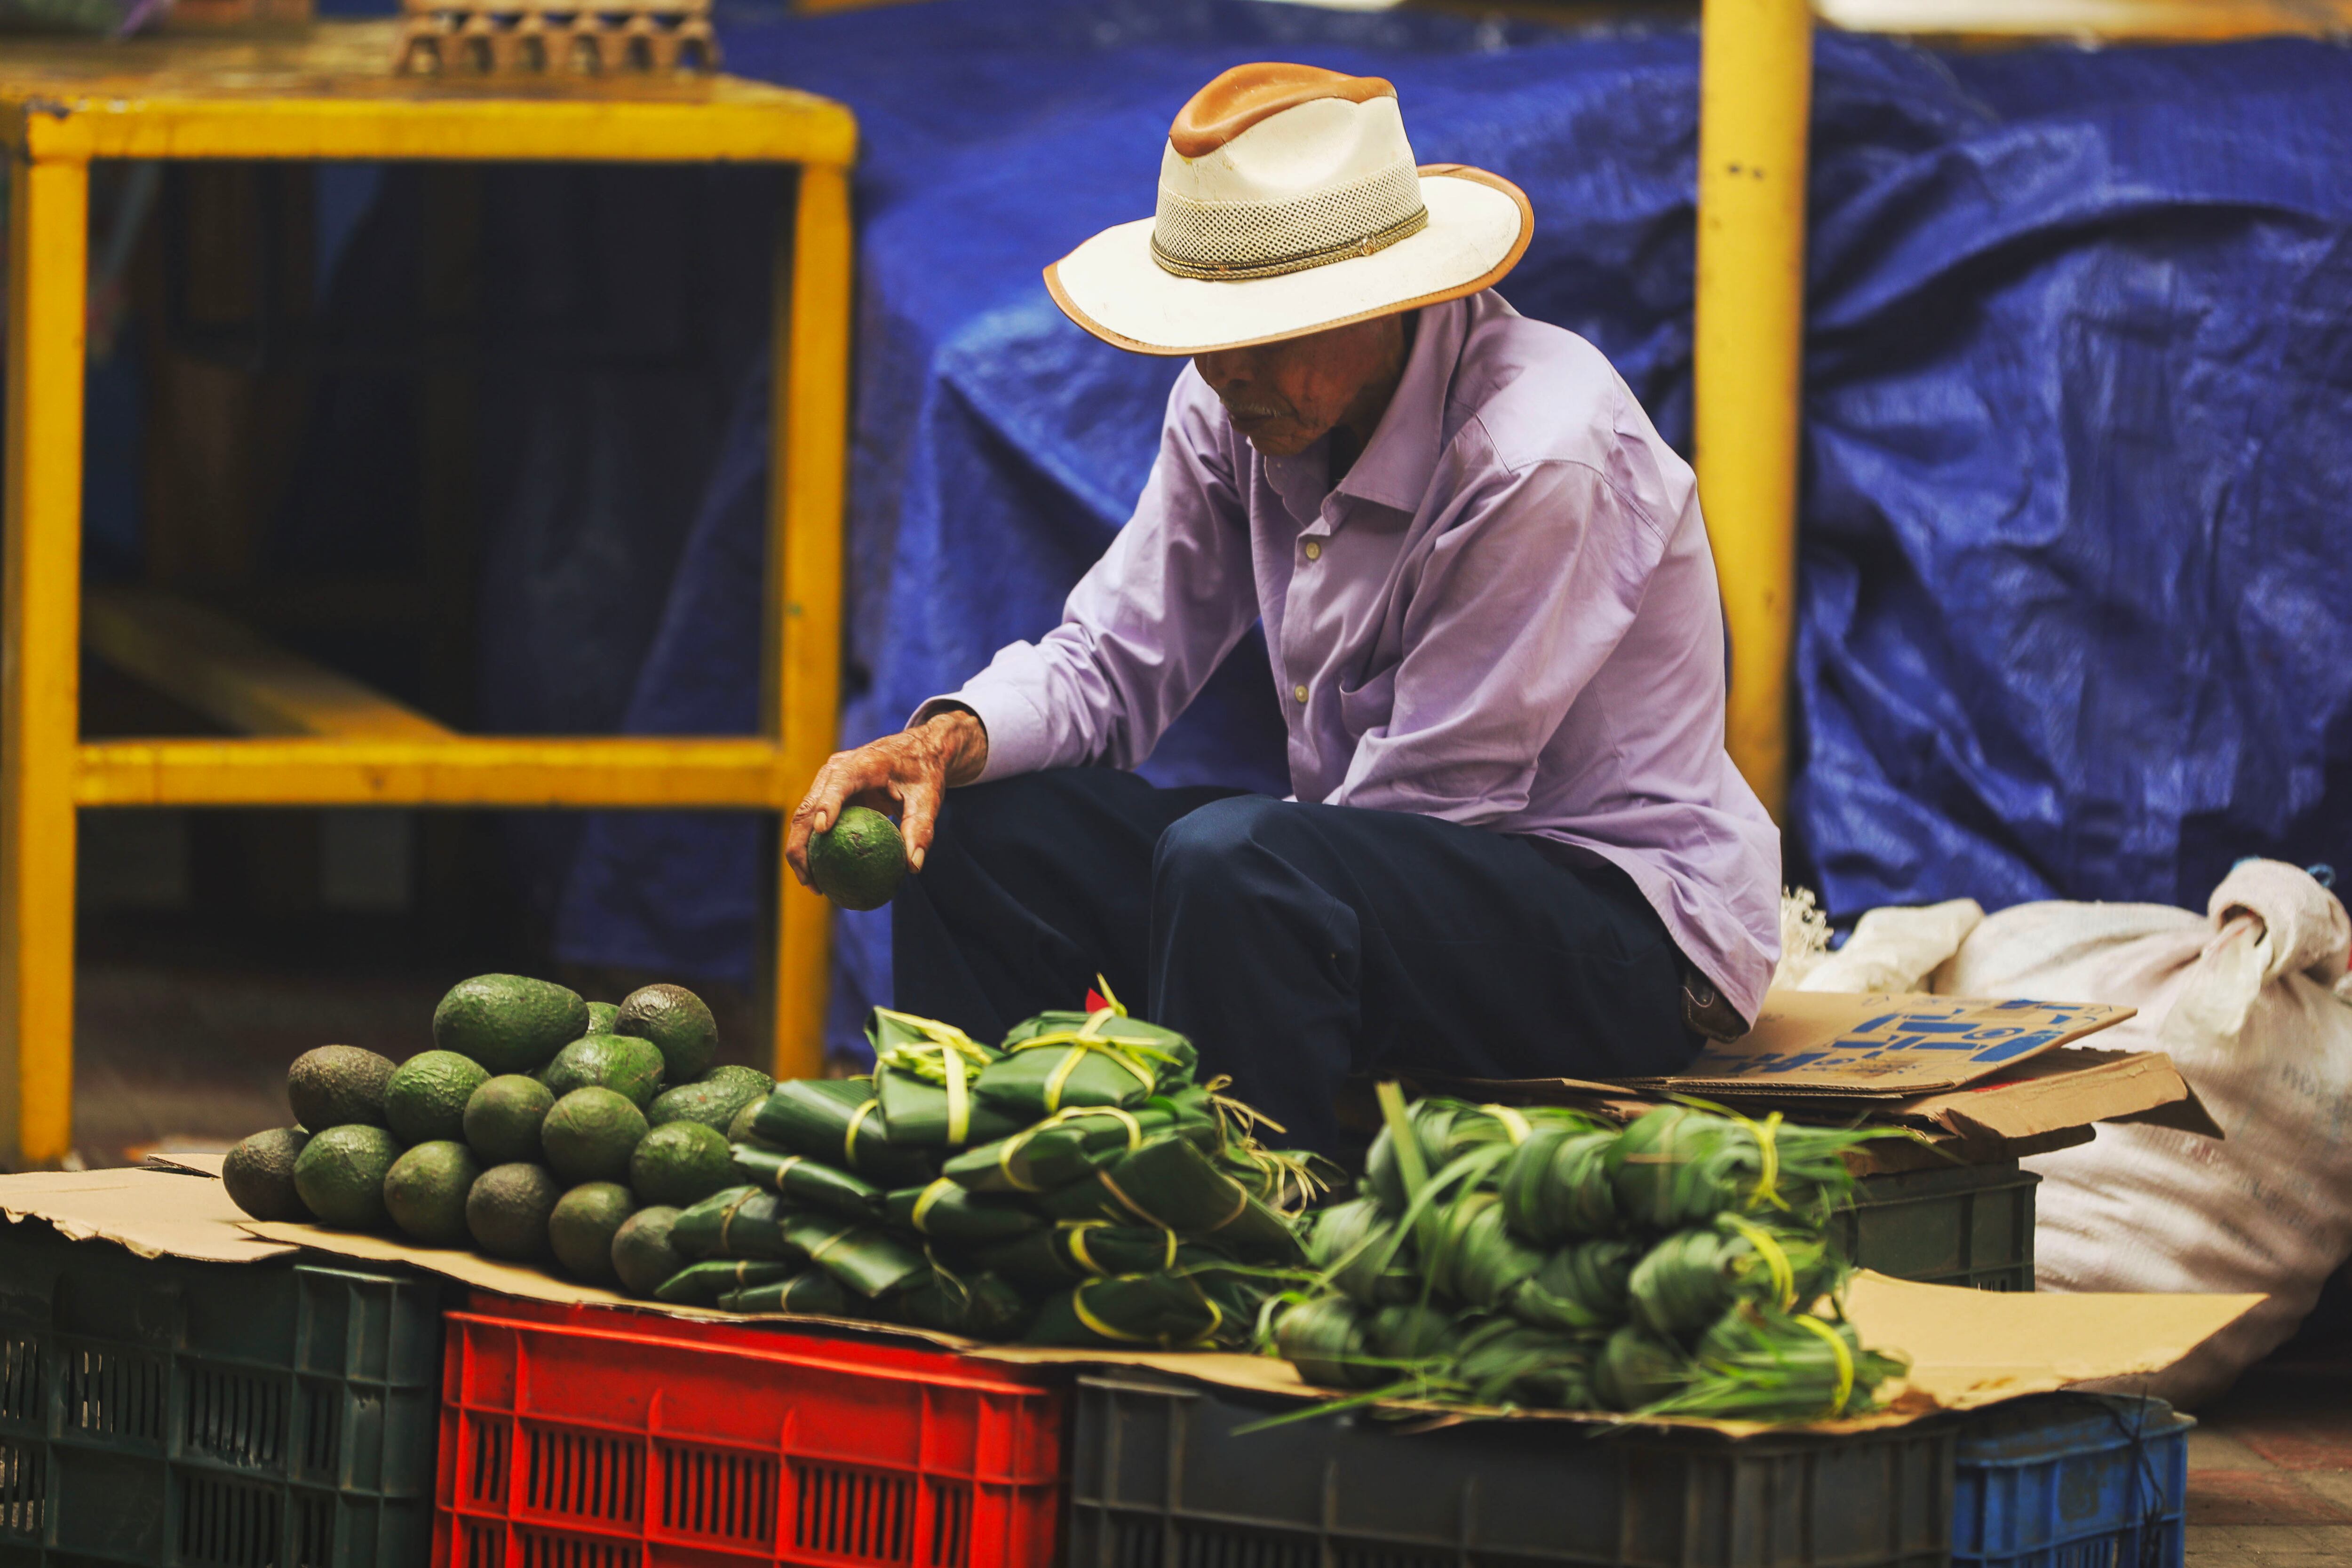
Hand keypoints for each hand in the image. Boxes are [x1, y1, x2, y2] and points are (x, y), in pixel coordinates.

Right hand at [786, 709, 989, 884]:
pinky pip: (814, 822)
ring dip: (800, 851)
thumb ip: (921, 829)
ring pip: (803, 816)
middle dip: (801, 844)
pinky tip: (822, 876)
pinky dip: (813, 847)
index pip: (839, 782)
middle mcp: (837, 768)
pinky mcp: (827, 793)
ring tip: (814, 886)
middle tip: (812, 881)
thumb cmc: (924, 774)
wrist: (917, 751)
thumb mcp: (929, 799)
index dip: (827, 804)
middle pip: (808, 806)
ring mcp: (828, 781)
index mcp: (864, 763)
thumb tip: (913, 866)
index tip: (823, 831)